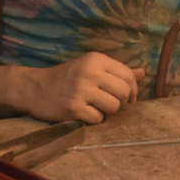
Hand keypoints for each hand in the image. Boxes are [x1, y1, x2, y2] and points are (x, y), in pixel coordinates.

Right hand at [16, 52, 145, 123]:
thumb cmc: (68, 76)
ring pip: (114, 107)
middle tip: (113, 104)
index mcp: (97, 59)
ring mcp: (81, 90)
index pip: (128, 76)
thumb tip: (144, 72)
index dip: (134, 90)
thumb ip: (117, 71)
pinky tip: (85, 113)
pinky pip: (98, 119)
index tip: (129, 98)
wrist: (35, 88)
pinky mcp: (73, 108)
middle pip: (124, 92)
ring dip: (109, 112)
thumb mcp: (92, 67)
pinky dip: (95, 119)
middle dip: (123, 102)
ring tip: (98, 108)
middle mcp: (90, 72)